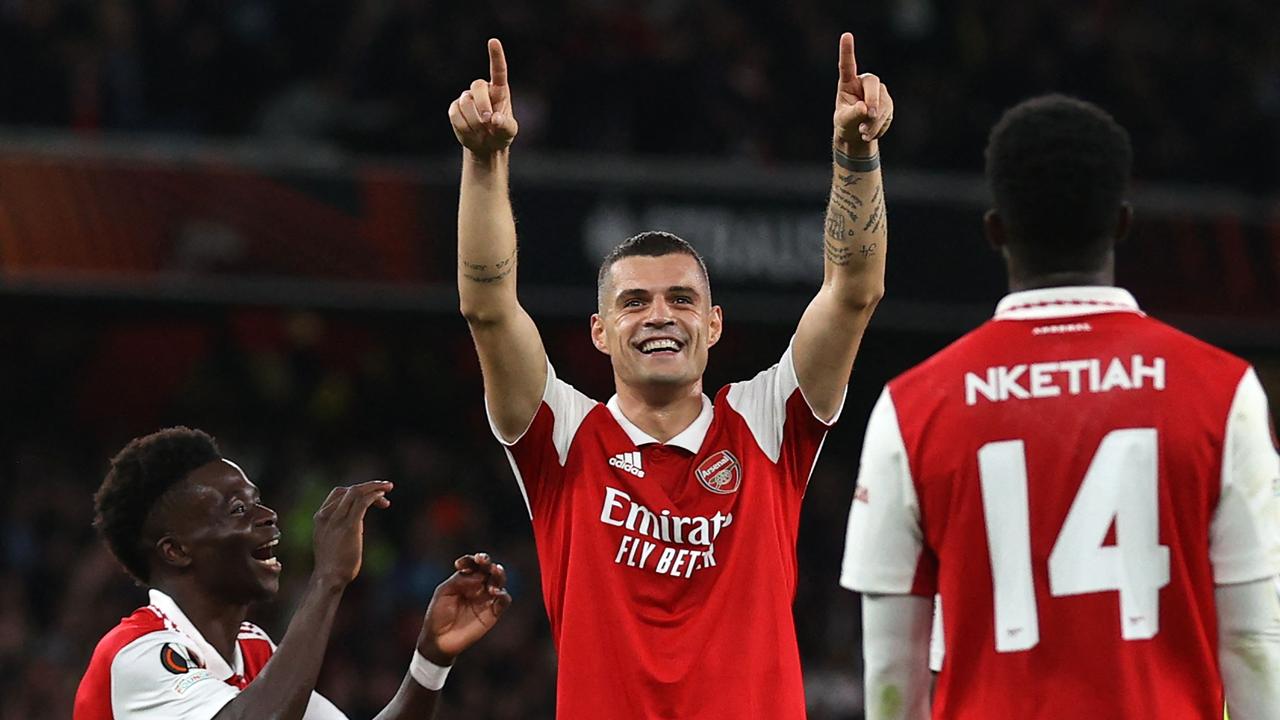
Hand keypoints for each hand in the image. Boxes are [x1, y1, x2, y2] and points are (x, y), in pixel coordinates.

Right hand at [310, 480, 391, 587]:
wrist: (328, 578)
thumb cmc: (332, 564)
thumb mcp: (330, 541)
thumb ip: (337, 529)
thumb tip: (352, 527)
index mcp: (320, 517)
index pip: (338, 493)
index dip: (356, 490)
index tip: (372, 496)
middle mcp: (327, 515)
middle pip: (348, 490)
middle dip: (368, 486)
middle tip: (386, 487)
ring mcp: (337, 520)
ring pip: (356, 492)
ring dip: (374, 487)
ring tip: (388, 487)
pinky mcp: (349, 527)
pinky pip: (362, 503)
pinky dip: (374, 496)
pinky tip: (383, 498)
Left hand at [417, 553, 512, 664]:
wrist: (439, 640)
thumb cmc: (438, 615)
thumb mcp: (444, 593)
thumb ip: (459, 580)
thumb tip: (478, 575)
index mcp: (464, 579)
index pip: (472, 564)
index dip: (470, 560)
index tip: (459, 565)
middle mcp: (477, 586)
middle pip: (488, 569)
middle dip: (487, 562)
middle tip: (483, 561)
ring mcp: (486, 599)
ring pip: (499, 581)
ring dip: (498, 575)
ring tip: (493, 574)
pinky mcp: (493, 613)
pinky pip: (504, 600)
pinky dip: (503, 595)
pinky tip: (495, 593)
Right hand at [448, 39, 519, 155]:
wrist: (486, 145)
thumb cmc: (501, 134)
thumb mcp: (509, 132)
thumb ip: (505, 125)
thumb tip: (494, 119)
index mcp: (499, 90)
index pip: (498, 70)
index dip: (496, 55)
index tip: (493, 41)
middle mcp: (482, 90)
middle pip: (477, 86)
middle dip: (482, 104)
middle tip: (489, 122)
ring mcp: (466, 98)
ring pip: (465, 102)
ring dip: (475, 121)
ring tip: (482, 131)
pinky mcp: (455, 108)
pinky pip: (455, 113)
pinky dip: (464, 126)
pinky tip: (471, 132)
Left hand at [832, 33, 893, 153]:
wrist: (857, 134)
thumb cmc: (846, 124)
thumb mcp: (844, 121)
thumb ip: (853, 114)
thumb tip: (866, 108)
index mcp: (848, 83)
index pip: (847, 66)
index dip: (847, 51)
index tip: (846, 35)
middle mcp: (864, 83)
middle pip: (873, 84)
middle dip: (873, 100)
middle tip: (869, 115)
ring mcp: (878, 92)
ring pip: (882, 103)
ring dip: (874, 121)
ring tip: (863, 133)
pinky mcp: (888, 103)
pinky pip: (888, 114)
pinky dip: (879, 127)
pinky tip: (870, 132)